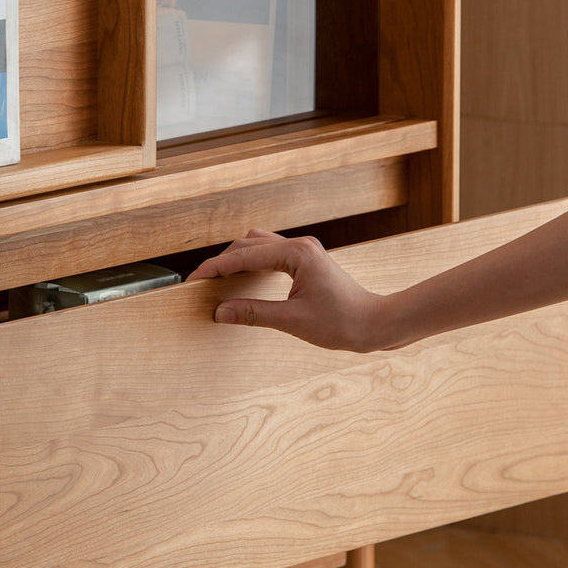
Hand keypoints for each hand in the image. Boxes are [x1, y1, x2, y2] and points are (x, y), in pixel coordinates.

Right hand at [186, 230, 388, 350]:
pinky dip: (251, 262)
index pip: (244, 256)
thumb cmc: (342, 322)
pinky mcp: (306, 260)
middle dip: (222, 262)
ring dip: (236, 259)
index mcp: (296, 254)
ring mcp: (303, 250)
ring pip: (258, 245)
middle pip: (247, 245)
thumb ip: (253, 313)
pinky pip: (269, 253)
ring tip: (217, 280)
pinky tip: (242, 278)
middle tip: (200, 284)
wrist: (374, 323)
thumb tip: (219, 312)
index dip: (214, 269)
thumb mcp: (292, 321)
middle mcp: (299, 245)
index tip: (193, 281)